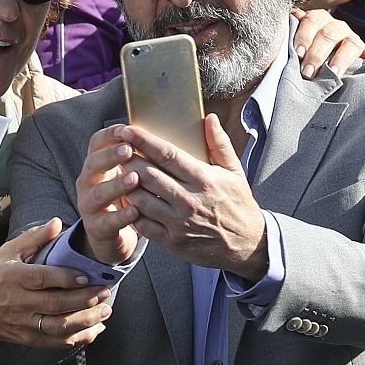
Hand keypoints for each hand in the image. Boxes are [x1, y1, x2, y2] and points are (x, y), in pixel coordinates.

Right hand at [0, 219, 109, 364]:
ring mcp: (23, 323)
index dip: (67, 278)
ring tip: (104, 311)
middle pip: (55, 304)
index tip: (87, 275)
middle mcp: (19, 302)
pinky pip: (54, 342)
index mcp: (15, 278)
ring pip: (58, 326)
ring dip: (85, 320)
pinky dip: (76, 338)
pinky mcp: (27, 338)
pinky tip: (92, 329)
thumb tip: (57, 223)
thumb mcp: (8, 251)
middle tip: (104, 292)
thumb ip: (34, 237)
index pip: (44, 278)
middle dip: (84, 300)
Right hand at [75, 125, 140, 265]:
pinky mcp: (96, 227)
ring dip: (116, 185)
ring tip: (135, 179)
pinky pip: (107, 221)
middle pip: (93, 164)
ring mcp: (89, 205)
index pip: (96, 143)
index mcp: (96, 164)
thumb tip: (153, 131)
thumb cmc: (123, 195)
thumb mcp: (123, 171)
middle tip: (128, 149)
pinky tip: (136, 211)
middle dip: (110, 156)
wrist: (111, 234)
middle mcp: (87, 181)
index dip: (109, 135)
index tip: (125, 129)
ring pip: (99, 193)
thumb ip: (133, 154)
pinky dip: (121, 216)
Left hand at [118, 119, 266, 279]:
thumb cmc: (238, 204)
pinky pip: (143, 224)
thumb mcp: (234, 171)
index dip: (144, 141)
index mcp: (204, 179)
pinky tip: (127, 198)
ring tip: (119, 172)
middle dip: (128, 159)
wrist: (247, 246)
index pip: (167, 154)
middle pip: (148, 175)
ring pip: (140, 199)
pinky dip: (131, 210)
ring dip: (126, 184)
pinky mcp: (172, 242)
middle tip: (117, 149)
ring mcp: (179, 223)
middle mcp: (189, 201)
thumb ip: (219, 144)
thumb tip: (209, 118)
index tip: (128, 130)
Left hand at [291, 7, 364, 77]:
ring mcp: (351, 38)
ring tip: (334, 74)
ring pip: (351, 43)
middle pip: (329, 35)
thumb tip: (280, 28)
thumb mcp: (294, 40)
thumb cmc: (303, 49)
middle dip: (317, 54)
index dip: (303, 37)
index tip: (297, 54)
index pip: (311, 22)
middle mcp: (336, 26)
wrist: (320, 55)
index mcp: (317, 19)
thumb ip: (288, 33)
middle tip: (308, 72)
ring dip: (342, 59)